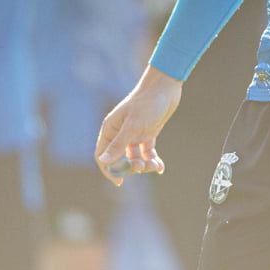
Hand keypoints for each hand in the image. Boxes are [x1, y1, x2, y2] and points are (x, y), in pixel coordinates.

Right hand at [94, 67, 181, 186]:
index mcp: (111, 129)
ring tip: (155, 166)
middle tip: (143, 168)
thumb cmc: (147, 103)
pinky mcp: (147, 133)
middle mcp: (120, 133)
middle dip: (131, 167)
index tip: (120, 182)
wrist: (166, 87)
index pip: (103, 156)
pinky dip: (153, 160)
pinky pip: (147, 153)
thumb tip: (103, 161)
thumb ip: (118, 145)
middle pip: (120, 159)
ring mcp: (134, 134)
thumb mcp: (133, 126)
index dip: (109, 170)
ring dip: (144, 165)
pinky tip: (160, 167)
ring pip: (135, 158)